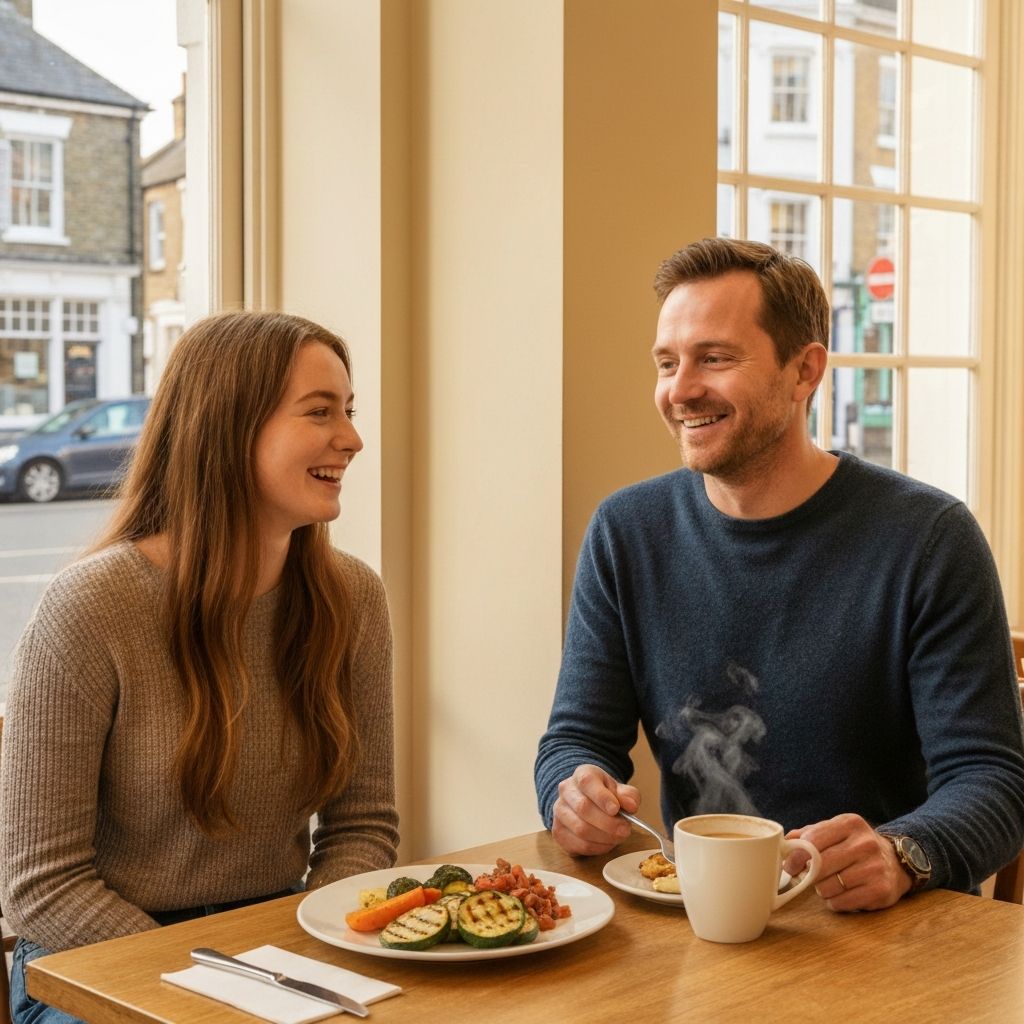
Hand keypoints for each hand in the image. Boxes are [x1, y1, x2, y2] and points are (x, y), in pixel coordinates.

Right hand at [550, 764, 640, 855]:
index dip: (602, 797)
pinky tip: (607, 843)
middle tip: (625, 830)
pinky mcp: (559, 832)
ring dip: (604, 837)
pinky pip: (578, 845)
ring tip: (618, 837)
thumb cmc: (607, 796)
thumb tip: (631, 805)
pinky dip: (597, 848)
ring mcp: (559, 812)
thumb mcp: (621, 790)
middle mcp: (566, 791)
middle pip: (583, 807)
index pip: (587, 782)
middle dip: (608, 822)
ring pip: (580, 828)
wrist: (590, 802)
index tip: (616, 809)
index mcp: (582, 774)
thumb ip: (629, 796)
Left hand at [784, 813, 911, 911]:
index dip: (796, 856)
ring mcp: (875, 867)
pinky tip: (840, 894)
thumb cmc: (854, 846)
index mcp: (849, 823)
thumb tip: (783, 844)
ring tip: (828, 884)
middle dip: (808, 874)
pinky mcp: (881, 890)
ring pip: (829, 886)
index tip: (788, 866)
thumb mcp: (835, 831)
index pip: (814, 840)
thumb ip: (808, 834)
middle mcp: (865, 843)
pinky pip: (843, 902)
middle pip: (820, 865)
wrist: (895, 862)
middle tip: (807, 877)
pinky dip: (834, 902)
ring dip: (822, 889)